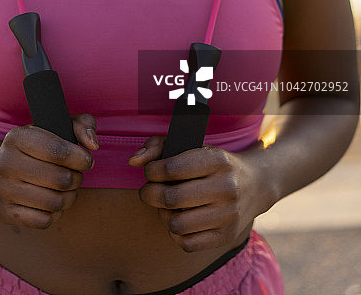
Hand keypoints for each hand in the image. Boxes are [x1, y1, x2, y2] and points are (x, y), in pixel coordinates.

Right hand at [0, 114, 96, 228]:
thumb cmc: (36, 147)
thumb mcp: (57, 127)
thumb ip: (82, 126)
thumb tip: (92, 145)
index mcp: (16, 137)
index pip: (58, 151)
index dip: (81, 159)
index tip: (86, 161)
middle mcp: (4, 162)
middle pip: (60, 179)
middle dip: (76, 179)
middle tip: (76, 176)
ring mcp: (0, 189)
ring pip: (54, 202)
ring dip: (69, 197)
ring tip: (68, 189)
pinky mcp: (2, 212)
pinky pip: (43, 221)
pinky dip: (55, 214)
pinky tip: (53, 203)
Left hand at [129, 137, 262, 251]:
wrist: (255, 185)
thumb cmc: (212, 163)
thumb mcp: (190, 145)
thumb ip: (157, 146)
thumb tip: (133, 162)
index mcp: (217, 160)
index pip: (171, 169)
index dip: (152, 171)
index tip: (151, 172)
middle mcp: (226, 188)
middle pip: (170, 198)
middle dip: (151, 194)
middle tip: (150, 190)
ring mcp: (228, 215)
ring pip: (176, 224)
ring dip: (164, 215)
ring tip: (167, 205)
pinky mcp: (226, 237)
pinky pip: (186, 243)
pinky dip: (177, 232)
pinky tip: (180, 218)